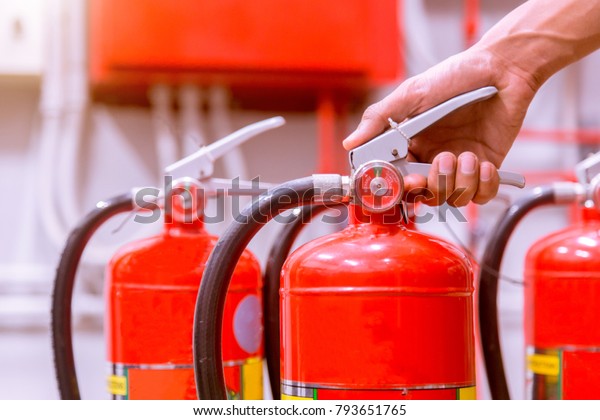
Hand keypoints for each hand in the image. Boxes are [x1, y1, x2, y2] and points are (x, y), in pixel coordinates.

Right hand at [343, 47, 536, 205]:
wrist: (502, 68)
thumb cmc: (457, 75)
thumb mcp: (412, 93)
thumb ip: (379, 119)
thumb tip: (350, 142)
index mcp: (410, 145)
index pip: (395, 178)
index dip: (398, 186)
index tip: (404, 180)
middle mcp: (432, 158)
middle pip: (423, 195)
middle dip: (429, 187)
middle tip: (434, 168)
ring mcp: (459, 166)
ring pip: (451, 198)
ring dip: (459, 181)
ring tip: (467, 156)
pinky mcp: (486, 168)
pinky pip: (481, 195)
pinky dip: (483, 185)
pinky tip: (483, 163)